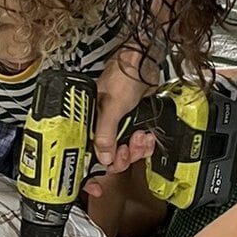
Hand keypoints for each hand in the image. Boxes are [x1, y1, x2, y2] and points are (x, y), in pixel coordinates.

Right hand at [91, 45, 156, 171]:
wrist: (144, 64)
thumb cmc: (123, 76)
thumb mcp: (111, 108)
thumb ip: (106, 135)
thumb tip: (104, 158)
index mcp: (89, 121)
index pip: (90, 152)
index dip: (100, 164)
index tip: (108, 172)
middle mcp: (101, 125)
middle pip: (110, 155)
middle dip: (125, 154)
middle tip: (130, 148)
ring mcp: (118, 124)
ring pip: (126, 150)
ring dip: (137, 148)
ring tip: (141, 137)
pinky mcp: (132, 122)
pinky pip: (137, 142)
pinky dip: (144, 142)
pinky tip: (147, 136)